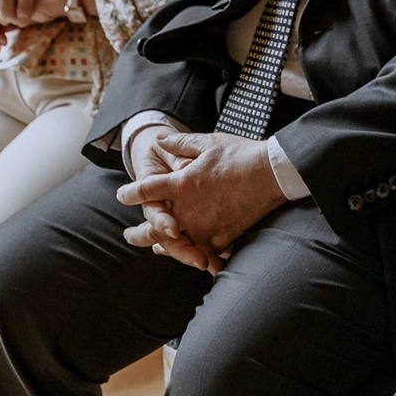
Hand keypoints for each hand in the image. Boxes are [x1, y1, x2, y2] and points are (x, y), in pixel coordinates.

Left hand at [117, 132, 287, 272]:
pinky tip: (192, 257)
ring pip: (175, 245)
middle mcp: (187, 210)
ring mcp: (204, 226)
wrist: (272, 173)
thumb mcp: (208, 142)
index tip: (123, 196)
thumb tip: (159, 139)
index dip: (129, 194)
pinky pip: (204, 251)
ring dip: (163, 247)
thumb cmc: (240, 154)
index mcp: (180, 184)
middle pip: (152, 228)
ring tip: (156, 249)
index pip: (145, 190)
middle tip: (128, 237)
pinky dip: (196, 254)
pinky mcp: (222, 237)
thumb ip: (180, 143)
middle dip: (137, 234)